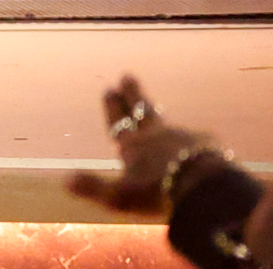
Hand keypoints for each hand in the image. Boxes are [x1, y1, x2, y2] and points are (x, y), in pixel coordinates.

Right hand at [65, 75, 214, 213]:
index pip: (118, 123)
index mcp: (132, 146)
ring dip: (158, 115)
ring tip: (156, 109)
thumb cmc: (157, 192)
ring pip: (167, 124)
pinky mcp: (207, 143)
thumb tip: (64, 181)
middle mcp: (155, 135)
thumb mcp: (119, 196)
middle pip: (142, 110)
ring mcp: (182, 136)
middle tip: (128, 75)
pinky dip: (191, 139)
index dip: (113, 108)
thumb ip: (93, 187)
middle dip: (133, 94)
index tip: (109, 89)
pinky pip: (196, 139)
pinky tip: (195, 144)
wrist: (205, 186)